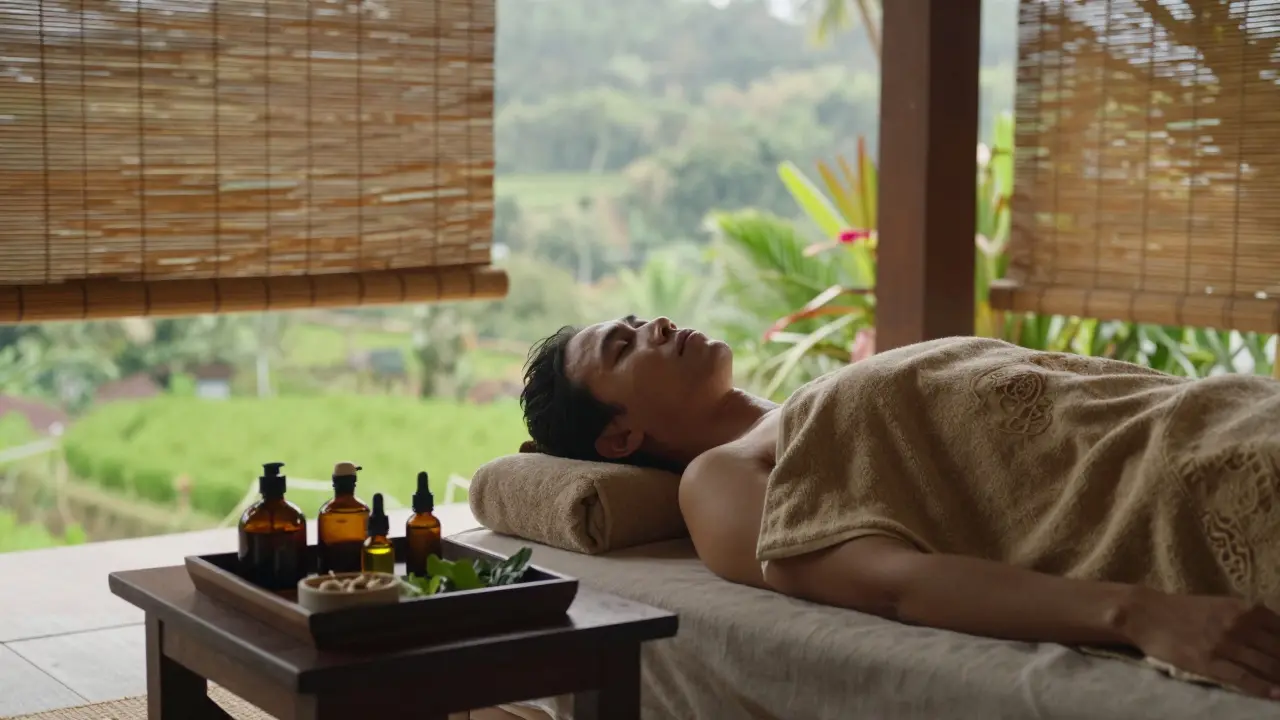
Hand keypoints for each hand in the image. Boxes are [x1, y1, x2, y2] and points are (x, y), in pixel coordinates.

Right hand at [1125, 589, 1279, 698]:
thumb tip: (1276, 635)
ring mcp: (1225, 645)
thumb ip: (1250, 618)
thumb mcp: (1223, 605)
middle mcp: (1239, 625)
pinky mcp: (1209, 662)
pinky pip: (1244, 678)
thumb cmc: (1185, 610)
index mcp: (1245, 609)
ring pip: (1267, 666)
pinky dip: (1263, 689)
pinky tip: (1276, 696)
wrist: (1147, 614)